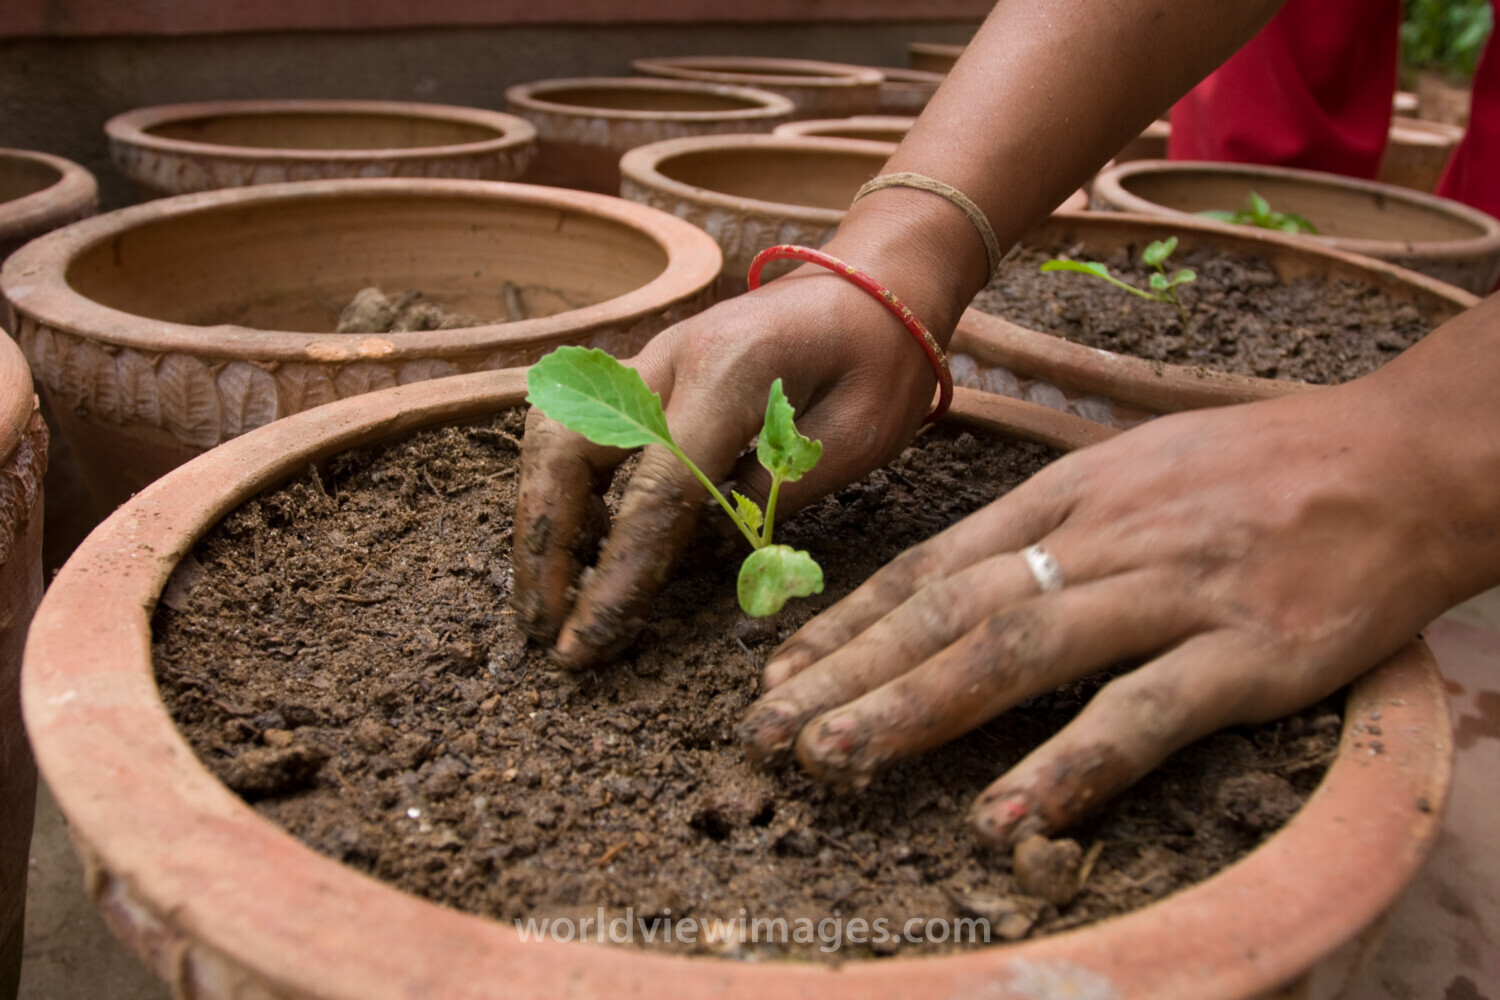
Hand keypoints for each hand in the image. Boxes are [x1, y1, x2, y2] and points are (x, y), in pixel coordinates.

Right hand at [511, 266, 943, 668]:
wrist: (871, 284)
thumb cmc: (877, 362)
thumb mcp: (856, 436)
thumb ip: (776, 495)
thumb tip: (701, 556)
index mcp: (731, 373)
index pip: (656, 492)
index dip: (616, 576)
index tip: (588, 641)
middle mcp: (668, 358)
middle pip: (567, 452)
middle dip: (543, 548)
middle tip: (540, 629)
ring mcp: (647, 360)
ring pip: (553, 434)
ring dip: (537, 518)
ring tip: (544, 597)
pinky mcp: (641, 374)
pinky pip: (574, 427)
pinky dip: (558, 488)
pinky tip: (576, 543)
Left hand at [737, 378, 1469, 846]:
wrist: (1403, 460)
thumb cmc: (1260, 467)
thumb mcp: (1132, 470)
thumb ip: (1046, 522)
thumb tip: (957, 578)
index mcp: (1067, 494)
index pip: (933, 565)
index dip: (850, 622)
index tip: (783, 670)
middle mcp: (1100, 537)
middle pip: (949, 609)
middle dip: (848, 672)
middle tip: (767, 728)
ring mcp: (1170, 593)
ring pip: (1017, 652)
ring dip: (916, 707)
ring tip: (837, 759)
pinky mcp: (1246, 653)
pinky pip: (1143, 713)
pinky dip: (1069, 764)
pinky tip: (1005, 813)